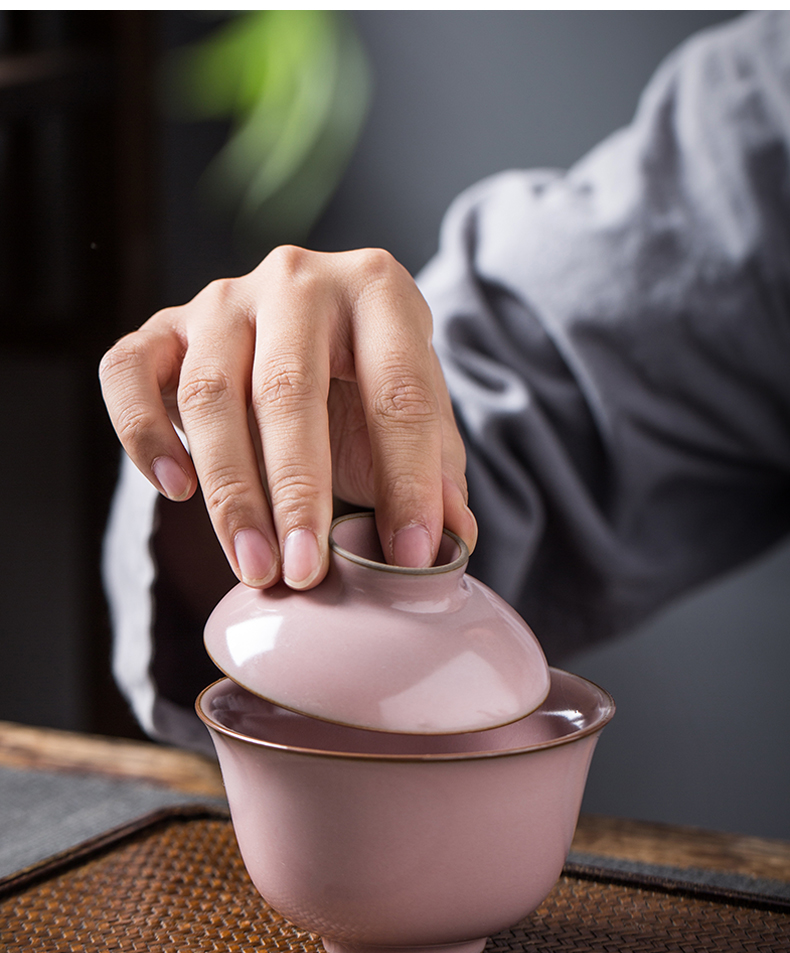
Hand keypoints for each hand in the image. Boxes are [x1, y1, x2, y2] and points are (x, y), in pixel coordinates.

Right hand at [100, 246, 476, 589]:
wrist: (314, 333)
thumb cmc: (369, 386)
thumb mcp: (417, 422)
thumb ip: (438, 475)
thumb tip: (454, 541)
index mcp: (378, 289)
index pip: (398, 390)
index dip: (408, 480)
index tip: (408, 556)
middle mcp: (296, 280)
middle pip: (287, 390)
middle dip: (297, 493)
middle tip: (306, 572)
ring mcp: (222, 300)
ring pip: (209, 393)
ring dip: (230, 491)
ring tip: (256, 566)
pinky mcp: (164, 327)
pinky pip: (128, 373)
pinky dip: (144, 434)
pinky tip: (175, 489)